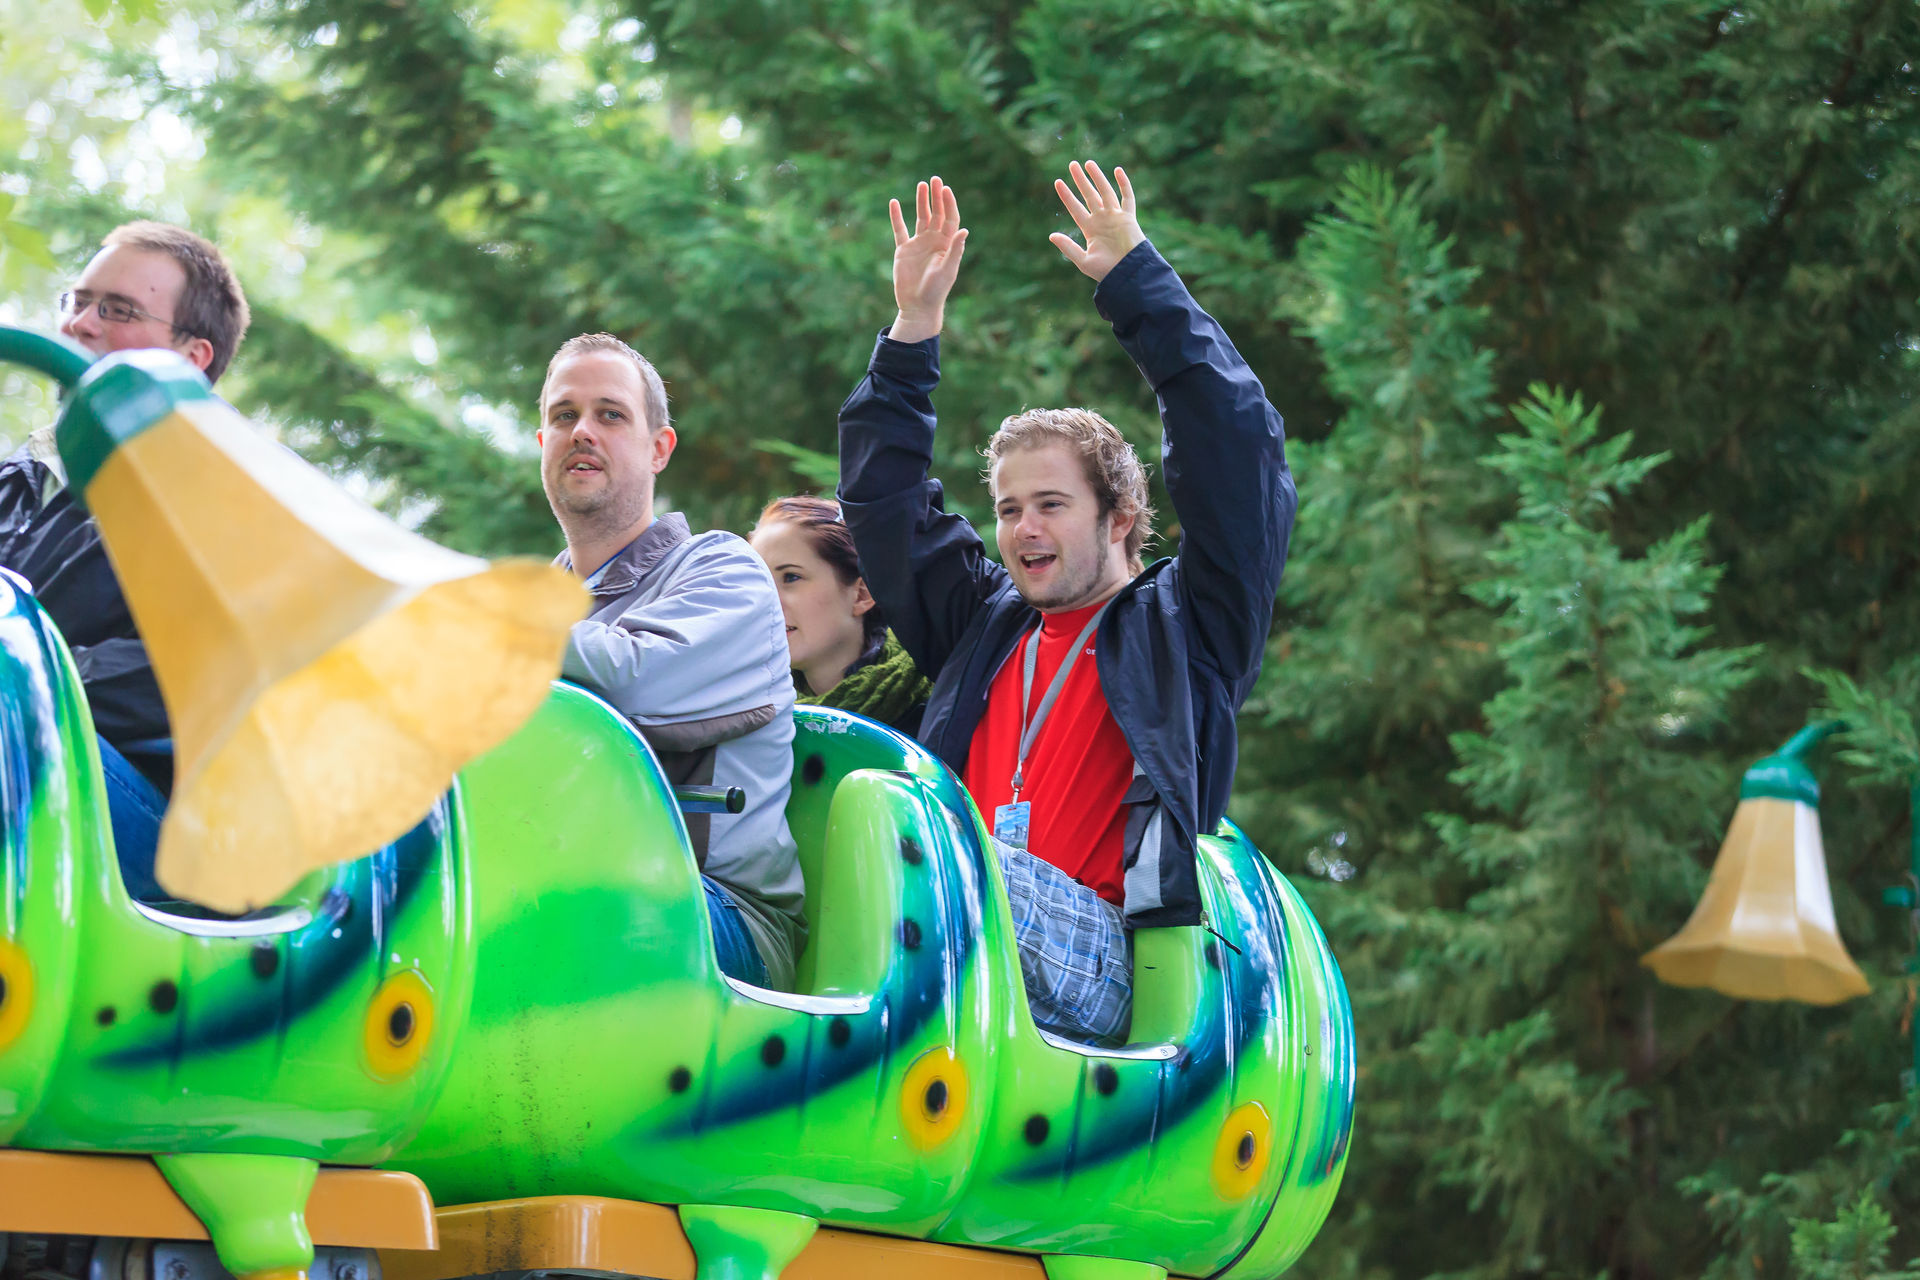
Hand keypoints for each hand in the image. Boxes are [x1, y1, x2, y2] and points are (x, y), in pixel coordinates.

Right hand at [889, 176, 968, 343]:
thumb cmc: (936, 291)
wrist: (918, 306)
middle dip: (936, 197)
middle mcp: (934, 241)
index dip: (949, 203)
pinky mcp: (904, 250)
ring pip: (921, 218)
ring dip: (921, 201)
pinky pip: (900, 230)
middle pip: (937, 214)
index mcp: (947, 244)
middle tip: (935, 179)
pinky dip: (897, 217)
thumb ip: (955, 250)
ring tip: (921, 184)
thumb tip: (964, 229)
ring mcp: (919, 244)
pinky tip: (895, 203)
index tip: (946, 189)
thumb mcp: (947, 270)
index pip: (950, 218)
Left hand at [1049, 160, 1144, 282]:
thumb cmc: (1106, 271)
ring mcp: (1115, 217)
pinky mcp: (1128, 217)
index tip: (1057, 182)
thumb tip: (1051, 235)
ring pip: (1105, 191)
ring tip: (1088, 163)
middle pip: (1089, 195)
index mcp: (1090, 229)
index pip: (1075, 208)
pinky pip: (1127, 197)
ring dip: (1097, 177)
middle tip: (1072, 164)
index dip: (1067, 195)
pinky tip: (1117, 170)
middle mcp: (1101, 220)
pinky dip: (1124, 184)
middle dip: (1080, 180)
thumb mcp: (1083, 260)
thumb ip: (1068, 247)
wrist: (1128, 274)